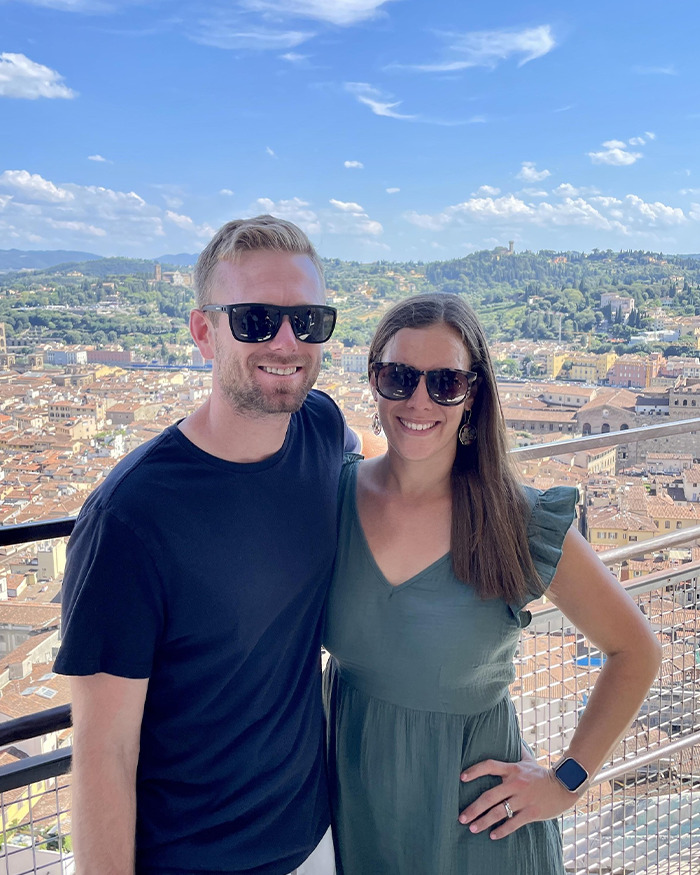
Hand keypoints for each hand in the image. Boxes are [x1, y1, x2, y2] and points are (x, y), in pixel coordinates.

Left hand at [458, 749, 581, 839]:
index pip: (489, 766)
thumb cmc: (542, 774)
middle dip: (474, 809)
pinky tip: (492, 836)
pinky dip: (502, 831)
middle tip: (462, 818)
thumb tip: (511, 737)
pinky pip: (513, 823)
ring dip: (483, 822)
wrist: (564, 786)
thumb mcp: (528, 760)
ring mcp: (523, 799)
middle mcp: (516, 783)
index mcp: (513, 769)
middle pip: (490, 796)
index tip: (461, 778)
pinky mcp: (532, 813)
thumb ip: (518, 750)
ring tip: (472, 828)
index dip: (475, 771)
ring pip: (499, 812)